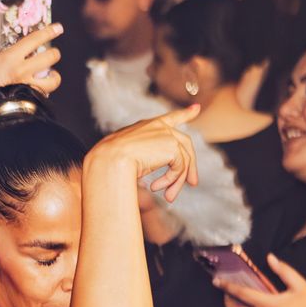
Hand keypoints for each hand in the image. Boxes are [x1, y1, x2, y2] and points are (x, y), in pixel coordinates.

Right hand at [0, 23, 64, 104]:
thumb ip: (8, 57)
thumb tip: (20, 55)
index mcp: (9, 57)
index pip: (35, 39)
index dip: (49, 32)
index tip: (58, 28)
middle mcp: (20, 71)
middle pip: (51, 57)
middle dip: (53, 54)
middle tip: (50, 56)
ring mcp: (25, 87)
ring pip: (53, 80)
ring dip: (53, 77)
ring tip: (48, 77)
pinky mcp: (26, 101)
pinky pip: (42, 95)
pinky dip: (42, 91)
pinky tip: (36, 91)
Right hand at [87, 103, 202, 202]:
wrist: (109, 159)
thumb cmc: (109, 160)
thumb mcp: (128, 154)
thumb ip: (144, 157)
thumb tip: (147, 174)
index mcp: (148, 125)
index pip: (171, 117)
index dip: (186, 113)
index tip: (196, 109)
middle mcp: (160, 127)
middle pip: (185, 144)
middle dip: (191, 165)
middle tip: (193, 183)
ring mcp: (167, 135)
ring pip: (184, 160)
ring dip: (177, 181)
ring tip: (169, 197)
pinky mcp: (172, 147)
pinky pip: (179, 168)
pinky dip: (170, 181)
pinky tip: (156, 189)